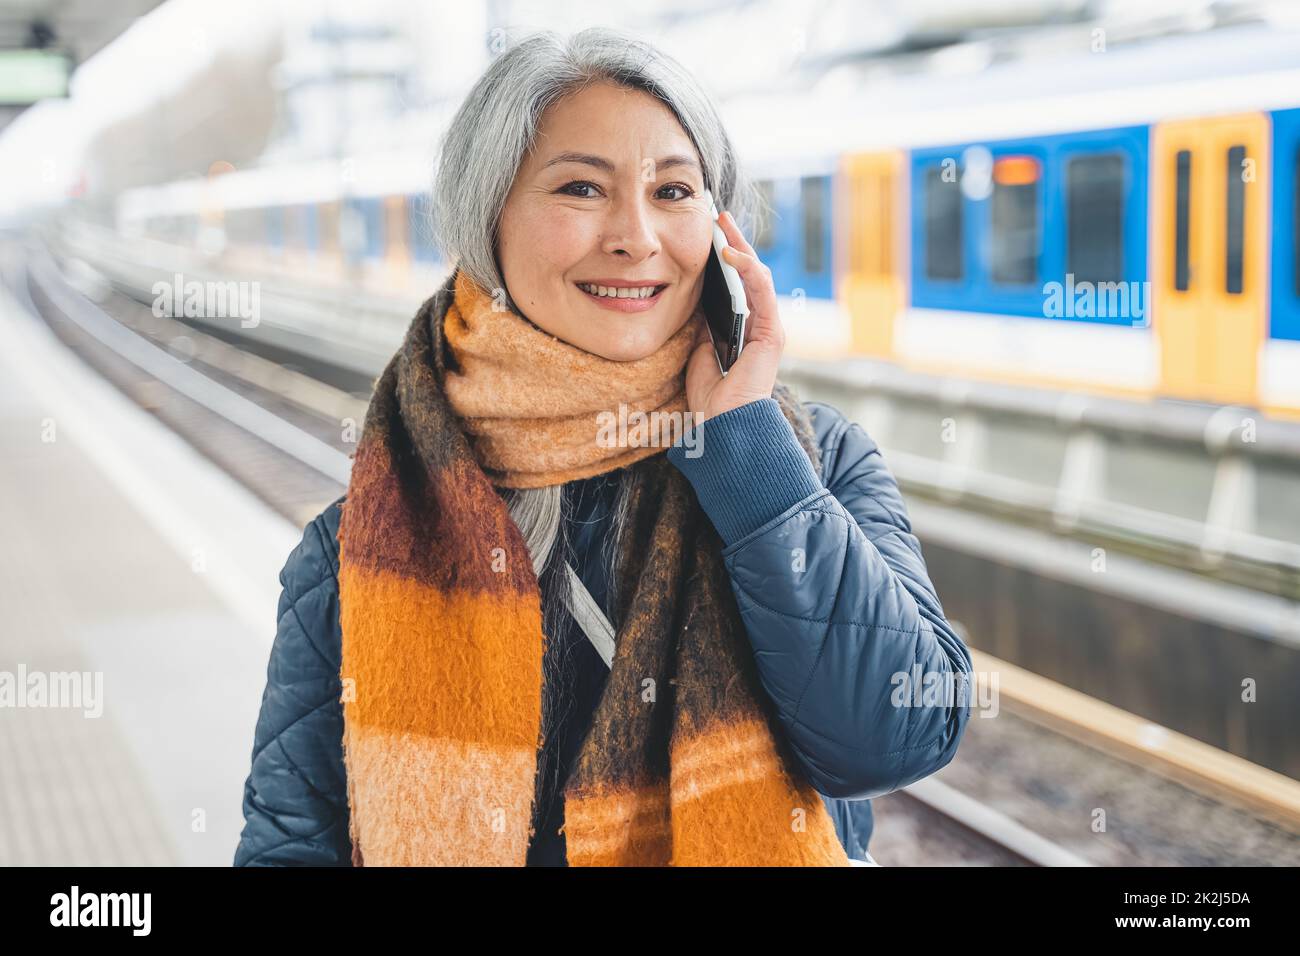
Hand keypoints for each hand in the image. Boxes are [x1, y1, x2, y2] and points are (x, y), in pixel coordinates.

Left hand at [684, 210, 785, 424]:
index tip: (709, 232)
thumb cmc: (712, 395)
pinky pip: (762, 291)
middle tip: (718, 215)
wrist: (724, 424)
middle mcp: (760, 322)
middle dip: (735, 240)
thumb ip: (703, 323)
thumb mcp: (700, 349)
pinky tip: (731, 252)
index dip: (726, 256)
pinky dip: (748, 269)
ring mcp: (769, 326)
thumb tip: (693, 295)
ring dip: (742, 246)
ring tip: (723, 224)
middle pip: (750, 272)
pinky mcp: (771, 332)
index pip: (738, 282)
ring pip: (758, 275)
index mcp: (745, 326)